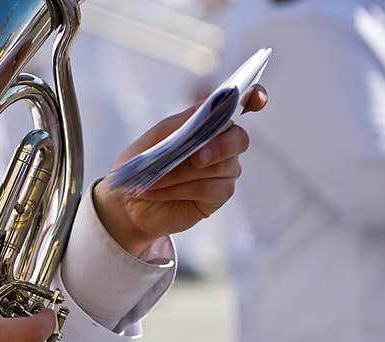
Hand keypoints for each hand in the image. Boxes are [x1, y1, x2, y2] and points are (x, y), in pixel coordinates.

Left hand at [93, 85, 268, 255]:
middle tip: (197, 158)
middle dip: (220, 146)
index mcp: (208, 123)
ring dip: (184, 173)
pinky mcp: (217, 195)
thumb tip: (207, 107)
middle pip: (239, 139)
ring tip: (155, 179)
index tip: (256, 99)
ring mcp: (223, 171)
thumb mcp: (156, 139)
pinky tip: (160, 191)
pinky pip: (214, 189)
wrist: (128, 201)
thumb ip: (182, 122)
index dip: (254, 98)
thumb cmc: (142, 165)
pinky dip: (183, 189)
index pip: (241, 104)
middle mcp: (222, 145)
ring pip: (222, 167)